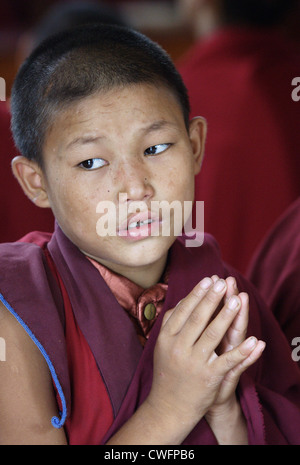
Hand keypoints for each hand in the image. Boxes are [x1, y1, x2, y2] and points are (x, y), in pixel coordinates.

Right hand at [146, 276, 263, 431]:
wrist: (169, 407)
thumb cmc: (168, 371)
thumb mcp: (162, 345)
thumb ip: (171, 322)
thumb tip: (184, 298)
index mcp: (166, 337)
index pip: (183, 310)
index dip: (197, 294)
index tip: (208, 279)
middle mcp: (178, 348)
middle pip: (198, 318)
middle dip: (212, 298)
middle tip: (223, 283)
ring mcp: (193, 362)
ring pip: (213, 334)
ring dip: (226, 316)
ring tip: (237, 300)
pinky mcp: (208, 377)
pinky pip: (228, 361)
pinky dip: (241, 351)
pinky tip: (254, 340)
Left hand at [208, 276, 264, 408]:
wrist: (203, 399)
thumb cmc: (199, 367)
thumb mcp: (199, 345)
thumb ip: (199, 326)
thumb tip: (190, 304)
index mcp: (213, 334)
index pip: (215, 310)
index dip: (215, 295)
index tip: (215, 277)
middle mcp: (223, 342)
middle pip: (226, 316)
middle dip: (226, 299)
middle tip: (229, 280)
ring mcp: (228, 357)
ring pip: (236, 334)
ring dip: (240, 317)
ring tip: (243, 298)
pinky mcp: (230, 375)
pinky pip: (240, 363)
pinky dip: (250, 355)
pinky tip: (259, 344)